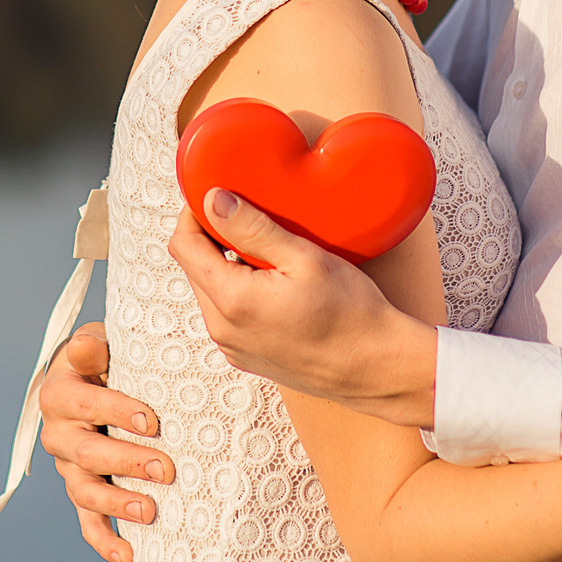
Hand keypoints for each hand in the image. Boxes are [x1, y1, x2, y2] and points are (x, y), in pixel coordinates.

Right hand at [37, 322, 171, 561]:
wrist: (93, 382)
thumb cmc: (105, 362)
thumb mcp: (99, 347)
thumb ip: (92, 349)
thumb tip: (86, 347)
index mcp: (59, 395)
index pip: (86, 404)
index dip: (118, 413)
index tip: (153, 422)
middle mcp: (58, 434)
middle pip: (86, 453)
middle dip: (127, 462)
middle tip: (166, 469)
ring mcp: (69, 468)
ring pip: (84, 491)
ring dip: (116, 503)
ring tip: (150, 512)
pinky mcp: (83, 492)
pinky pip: (87, 521)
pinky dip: (105, 541)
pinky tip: (129, 556)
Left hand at [168, 191, 438, 426]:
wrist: (378, 368)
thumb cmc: (351, 314)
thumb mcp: (304, 258)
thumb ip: (253, 228)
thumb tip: (213, 200)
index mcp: (232, 301)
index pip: (184, 246)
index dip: (192, 213)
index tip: (215, 194)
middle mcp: (223, 329)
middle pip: (193, 267)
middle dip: (209, 237)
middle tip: (245, 214)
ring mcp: (233, 347)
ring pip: (208, 290)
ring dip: (224, 264)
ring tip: (264, 248)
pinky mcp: (246, 357)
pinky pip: (226, 314)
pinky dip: (237, 290)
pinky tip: (272, 280)